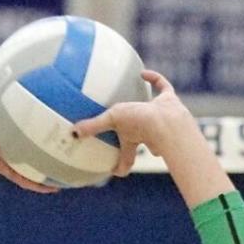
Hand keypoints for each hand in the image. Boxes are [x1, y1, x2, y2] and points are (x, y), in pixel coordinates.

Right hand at [0, 118, 57, 193]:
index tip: (60, 187)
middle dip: (48, 169)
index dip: (41, 183)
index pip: (25, 176)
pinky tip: (33, 121)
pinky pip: (13, 134)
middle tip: (70, 169)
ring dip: (39, 151)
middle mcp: (2, 156)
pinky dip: (24, 131)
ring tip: (59, 145)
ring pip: (24, 150)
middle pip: (30, 165)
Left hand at [71, 70, 190, 176]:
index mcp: (133, 142)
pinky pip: (162, 88)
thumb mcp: (113, 122)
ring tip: (140, 104)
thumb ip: (94, 127)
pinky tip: (142, 72)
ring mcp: (161, 118)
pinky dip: (153, 79)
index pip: (126, 161)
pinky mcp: (170, 101)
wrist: (169, 119)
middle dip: (139, 144)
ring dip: (150, 111)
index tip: (114, 170)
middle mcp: (148, 134)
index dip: (121, 167)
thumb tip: (73, 133)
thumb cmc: (141, 124)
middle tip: (131, 138)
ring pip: (157, 119)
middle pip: (143, 143)